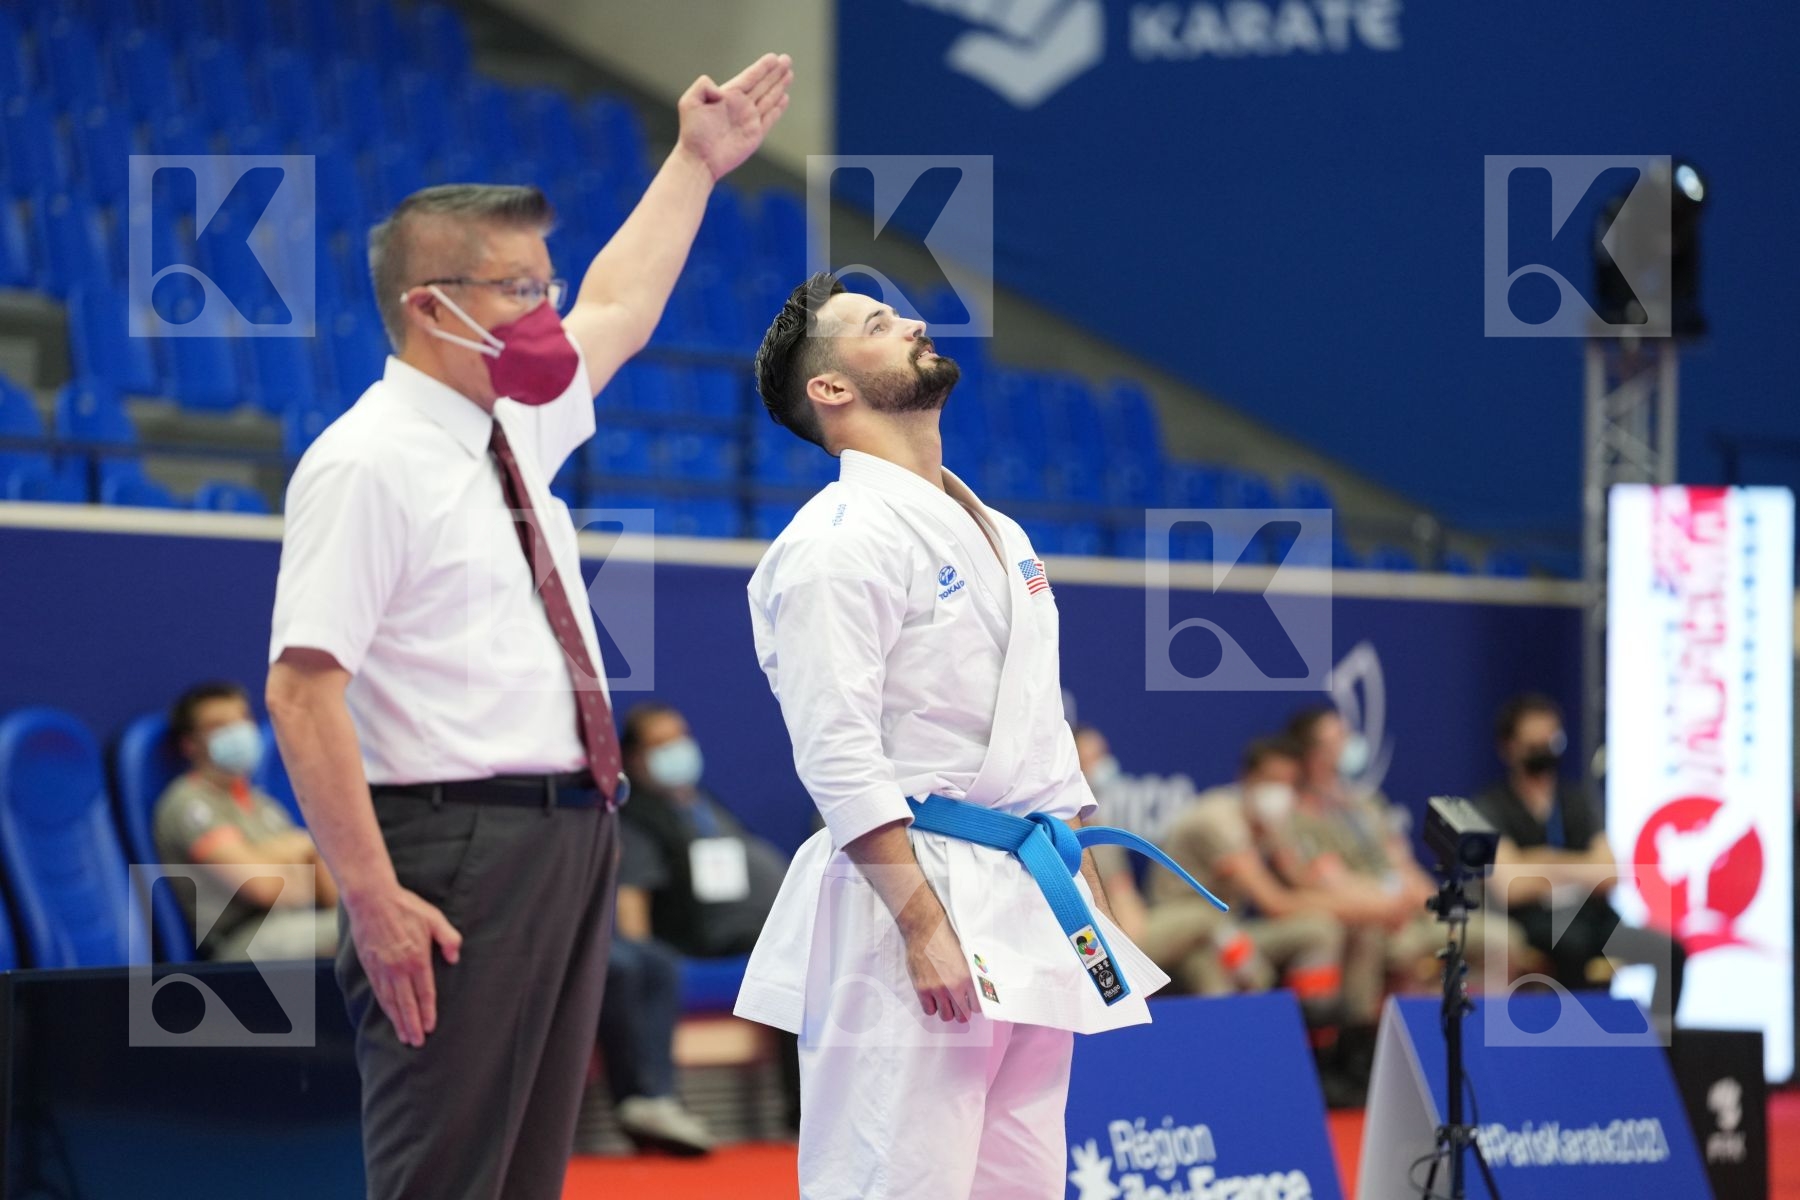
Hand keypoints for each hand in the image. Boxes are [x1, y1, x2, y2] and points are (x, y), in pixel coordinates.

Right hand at [344, 885, 462, 1047]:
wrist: (372, 899)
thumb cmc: (406, 907)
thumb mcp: (434, 918)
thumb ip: (448, 938)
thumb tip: (455, 958)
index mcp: (416, 958)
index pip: (424, 992)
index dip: (427, 1012)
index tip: (430, 1027)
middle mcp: (398, 968)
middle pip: (406, 1003)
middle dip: (412, 1024)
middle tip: (417, 1042)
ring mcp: (382, 968)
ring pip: (391, 1001)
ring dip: (398, 1020)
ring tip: (404, 1036)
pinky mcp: (370, 965)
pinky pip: (378, 992)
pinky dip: (385, 1007)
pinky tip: (389, 1015)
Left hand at [675, 52, 792, 180]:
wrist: (699, 160)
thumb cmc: (692, 133)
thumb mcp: (689, 103)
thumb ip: (702, 87)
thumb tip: (722, 91)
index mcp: (728, 95)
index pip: (749, 77)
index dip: (762, 67)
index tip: (774, 57)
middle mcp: (740, 106)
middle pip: (762, 84)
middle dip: (775, 72)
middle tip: (787, 59)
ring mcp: (749, 120)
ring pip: (769, 98)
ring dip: (779, 86)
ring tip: (789, 74)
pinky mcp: (755, 135)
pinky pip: (770, 118)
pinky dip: (778, 108)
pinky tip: (785, 98)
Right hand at [904, 913, 975, 1022]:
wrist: (925, 929)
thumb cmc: (945, 937)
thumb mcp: (965, 956)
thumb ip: (970, 975)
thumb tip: (975, 989)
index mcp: (968, 977)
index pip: (977, 1007)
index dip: (973, 1005)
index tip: (970, 1002)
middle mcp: (954, 986)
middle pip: (962, 1016)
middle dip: (961, 1012)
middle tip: (958, 1004)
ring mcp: (937, 989)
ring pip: (946, 1016)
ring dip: (946, 1010)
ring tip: (944, 1001)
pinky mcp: (922, 989)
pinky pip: (929, 1010)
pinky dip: (931, 1006)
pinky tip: (932, 997)